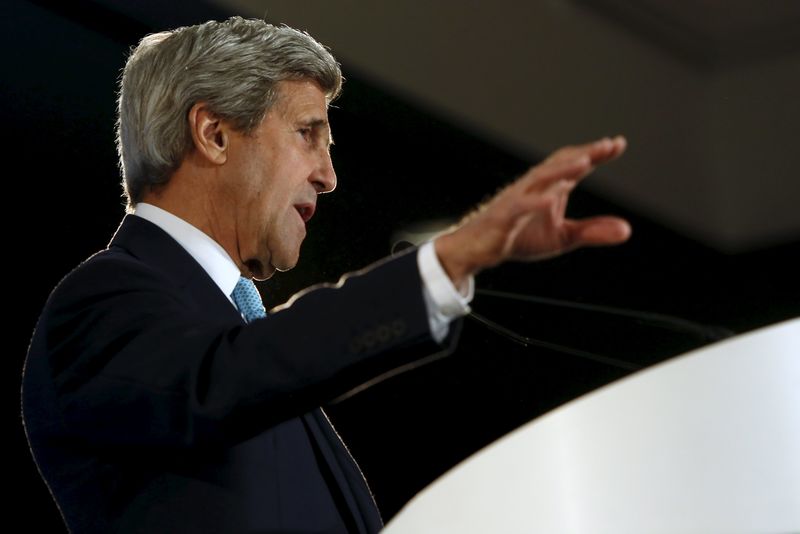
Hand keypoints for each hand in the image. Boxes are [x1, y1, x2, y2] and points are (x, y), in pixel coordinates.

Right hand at [434, 136, 630, 285]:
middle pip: (560, 163)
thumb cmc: (519, 236)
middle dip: (583, 153)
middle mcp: (534, 186)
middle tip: (607, 145)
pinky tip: (551, 201)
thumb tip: (627, 230)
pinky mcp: (504, 215)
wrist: (480, 249)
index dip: (596, 153)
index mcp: (550, 187)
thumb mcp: (563, 237)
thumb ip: (592, 231)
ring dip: (561, 169)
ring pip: (540, 177)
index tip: (618, 144)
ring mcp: (518, 198)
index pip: (575, 163)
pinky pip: (520, 206)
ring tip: (584, 162)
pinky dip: (535, 202)